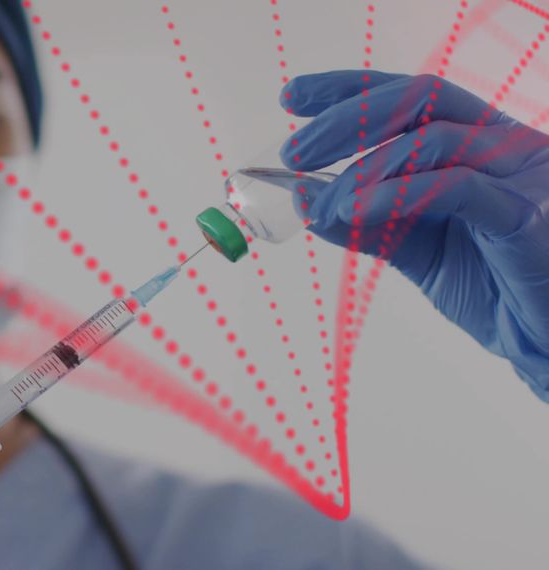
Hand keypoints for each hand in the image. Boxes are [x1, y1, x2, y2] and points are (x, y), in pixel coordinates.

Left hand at [279, 70, 548, 401]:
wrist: (545, 344)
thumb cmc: (495, 292)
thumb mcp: (413, 249)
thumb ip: (364, 222)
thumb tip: (305, 195)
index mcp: (477, 145)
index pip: (408, 98)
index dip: (349, 89)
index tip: (292, 97)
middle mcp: (502, 145)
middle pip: (419, 98)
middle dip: (346, 117)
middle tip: (294, 151)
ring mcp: (520, 173)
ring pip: (434, 137)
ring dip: (365, 168)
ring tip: (327, 202)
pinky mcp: (525, 214)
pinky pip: (458, 186)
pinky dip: (400, 193)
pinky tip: (359, 210)